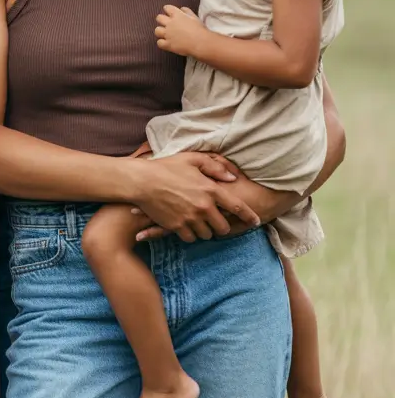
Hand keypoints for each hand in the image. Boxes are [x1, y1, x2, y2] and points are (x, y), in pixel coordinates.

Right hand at [125, 151, 259, 243]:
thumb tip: (232, 178)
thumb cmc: (167, 167)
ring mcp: (190, 218)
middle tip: (218, 222)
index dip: (249, 216)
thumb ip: (215, 167)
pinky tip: (187, 226)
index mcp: (211, 189)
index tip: (256, 222)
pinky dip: (191, 234)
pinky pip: (191, 238)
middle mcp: (203, 207)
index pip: (237, 207)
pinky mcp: (177, 227)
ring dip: (206, 230)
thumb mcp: (192, 159)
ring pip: (207, 234)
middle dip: (223, 226)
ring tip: (201, 222)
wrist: (142, 181)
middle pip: (223, 227)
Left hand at [155, 4, 207, 57]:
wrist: (200, 42)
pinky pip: (159, 43)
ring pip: (157, 30)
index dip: (168, 10)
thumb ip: (187, 11)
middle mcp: (170, 23)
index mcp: (177, 15)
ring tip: (166, 34)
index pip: (167, 8)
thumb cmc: (199, 29)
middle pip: (159, 18)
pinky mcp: (167, 44)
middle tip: (167, 24)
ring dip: (161, 31)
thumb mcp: (194, 17)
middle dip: (162, 20)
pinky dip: (162, 43)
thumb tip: (181, 9)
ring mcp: (167, 34)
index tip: (170, 13)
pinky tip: (167, 43)